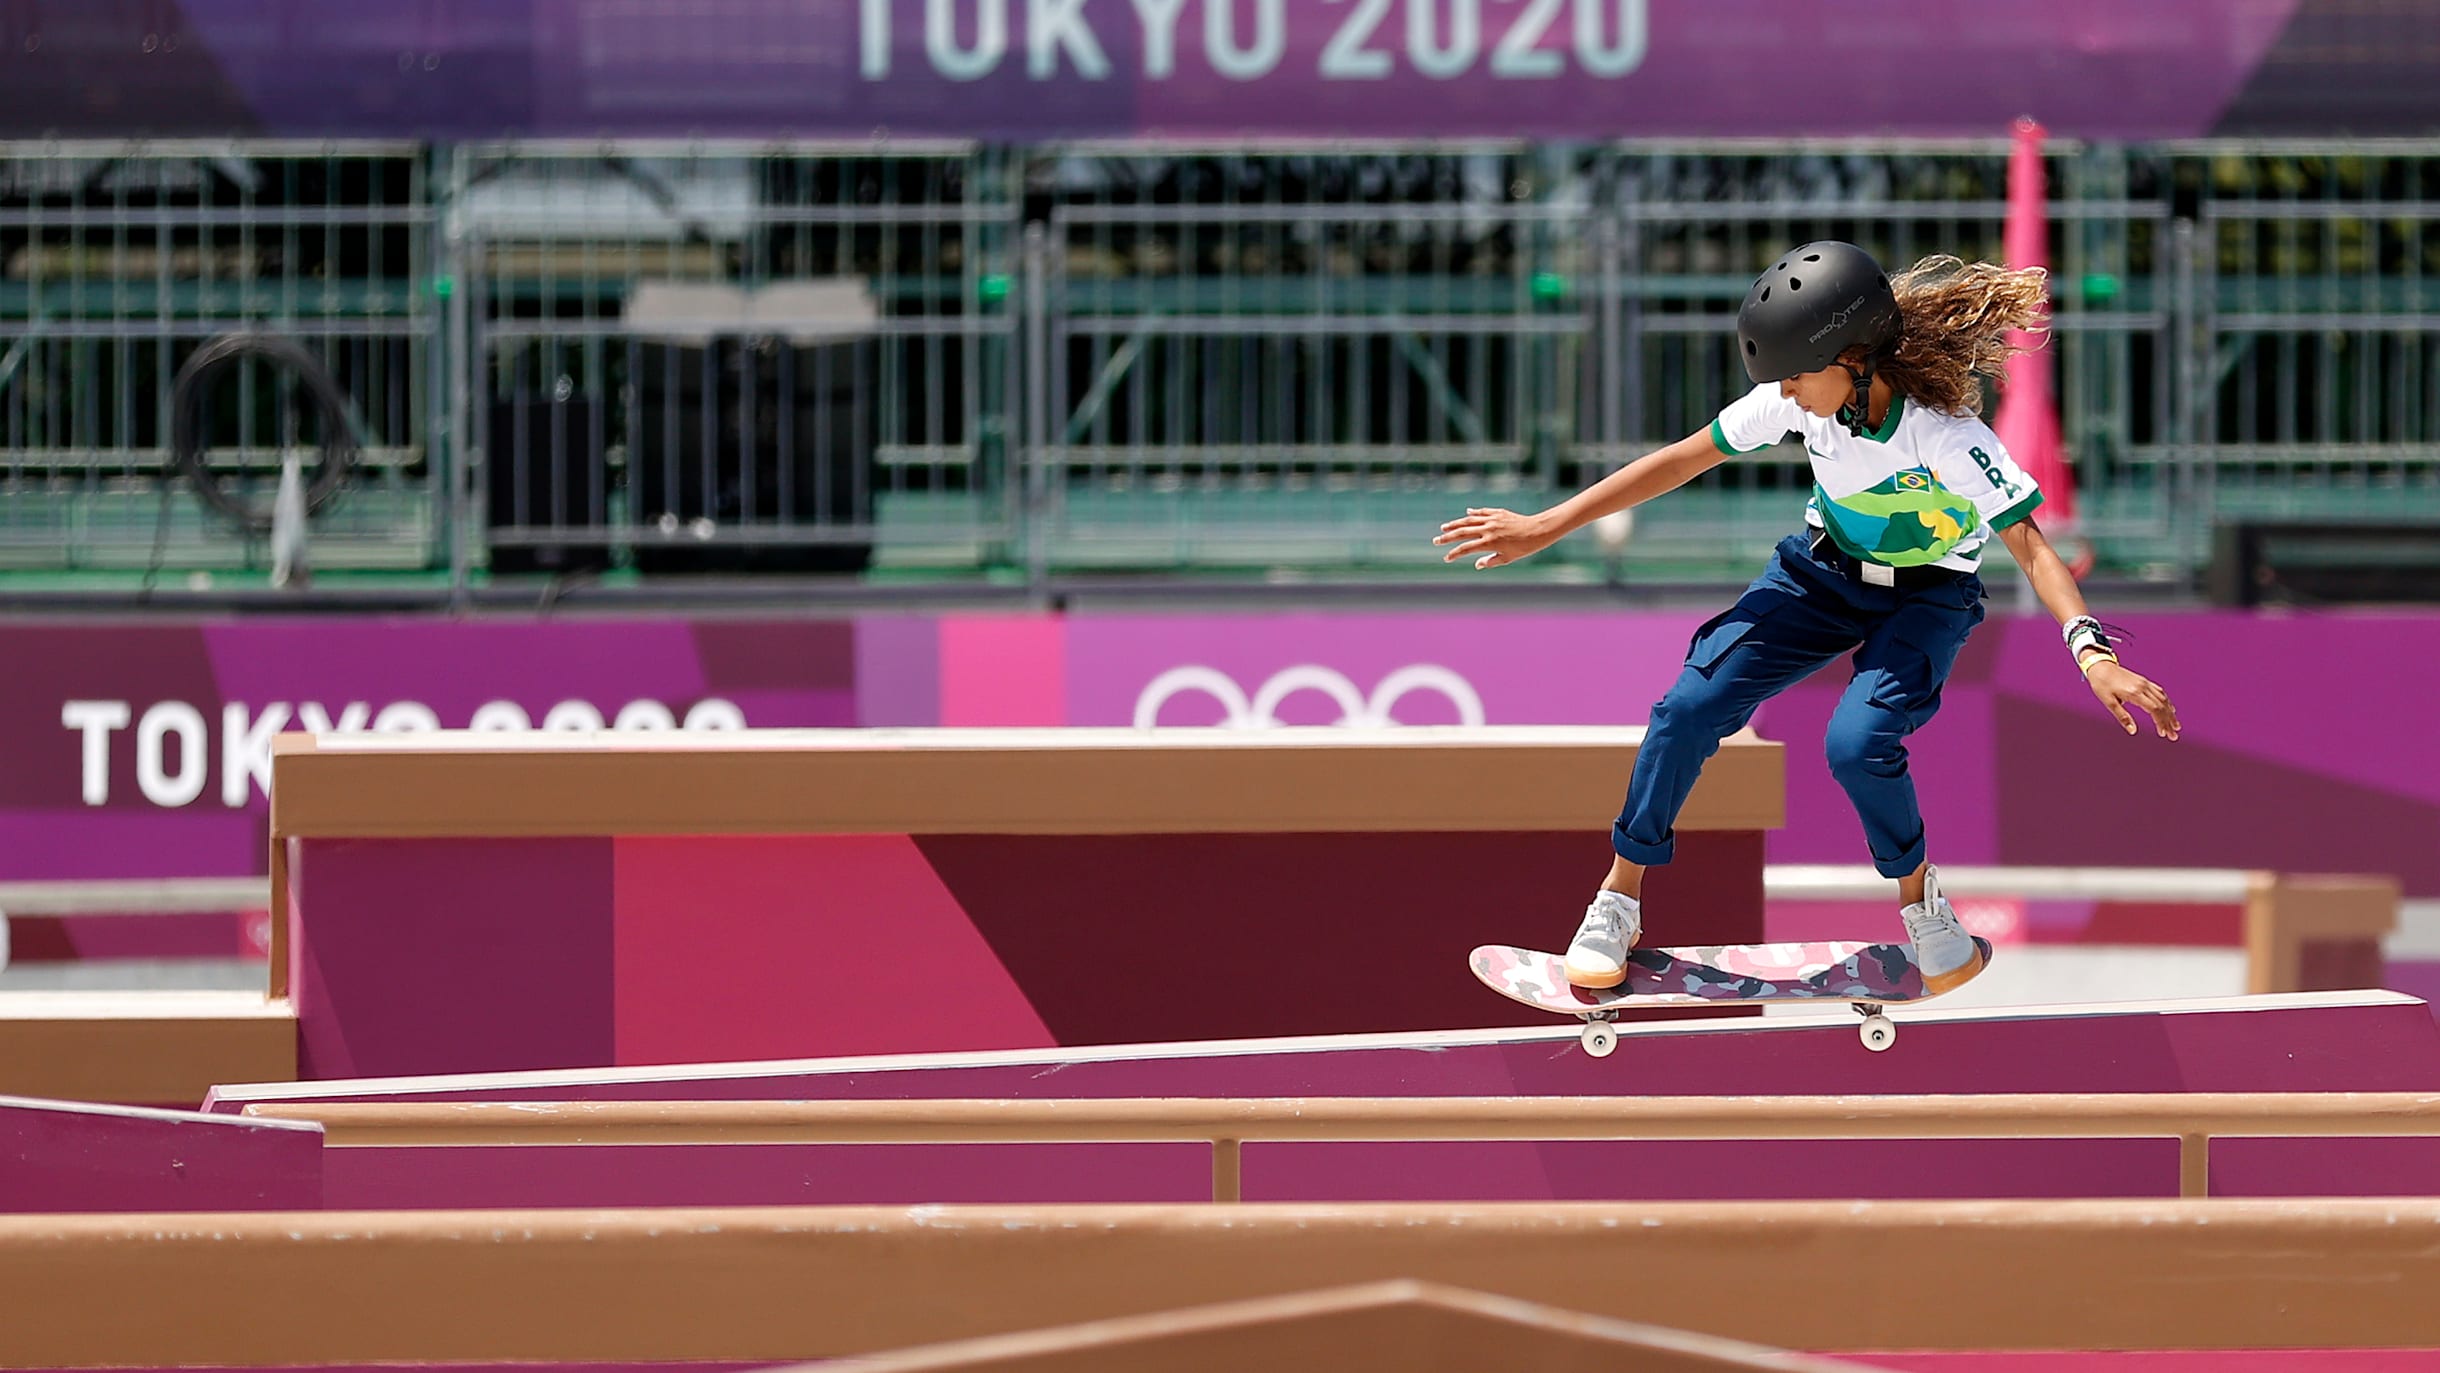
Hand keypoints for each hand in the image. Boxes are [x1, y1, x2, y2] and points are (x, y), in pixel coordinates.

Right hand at [1433, 507, 1559, 568]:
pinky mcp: (1498, 512)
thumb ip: (1490, 561)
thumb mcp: (1507, 558)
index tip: (1446, 558)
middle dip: (1447, 537)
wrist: (1538, 530)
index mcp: (1489, 542)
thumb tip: (1477, 565)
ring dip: (1455, 524)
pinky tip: (1467, 513)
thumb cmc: (1524, 547)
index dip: (1454, 554)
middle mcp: (1488, 529)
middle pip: (1462, 533)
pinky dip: (1473, 513)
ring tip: (1444, 527)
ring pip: (1469, 520)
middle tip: (1436, 540)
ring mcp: (1492, 519)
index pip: (1466, 548)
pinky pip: (1482, 512)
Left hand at [2086, 659, 2180, 739]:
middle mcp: (2143, 687)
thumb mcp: (2108, 702)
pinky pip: (2160, 692)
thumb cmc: (2101, 684)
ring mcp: (2145, 683)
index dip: (2161, 722)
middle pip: (2161, 706)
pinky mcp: (2144, 681)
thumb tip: (2133, 731)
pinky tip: (2170, 709)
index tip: (2164, 733)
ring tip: (2176, 725)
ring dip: (2170, 713)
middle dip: (2169, 721)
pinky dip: (2167, 702)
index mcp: (2134, 693)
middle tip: (2173, 736)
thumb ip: (2122, 717)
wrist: (2100, 666)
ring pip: (2163, 699)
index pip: (2154, 709)